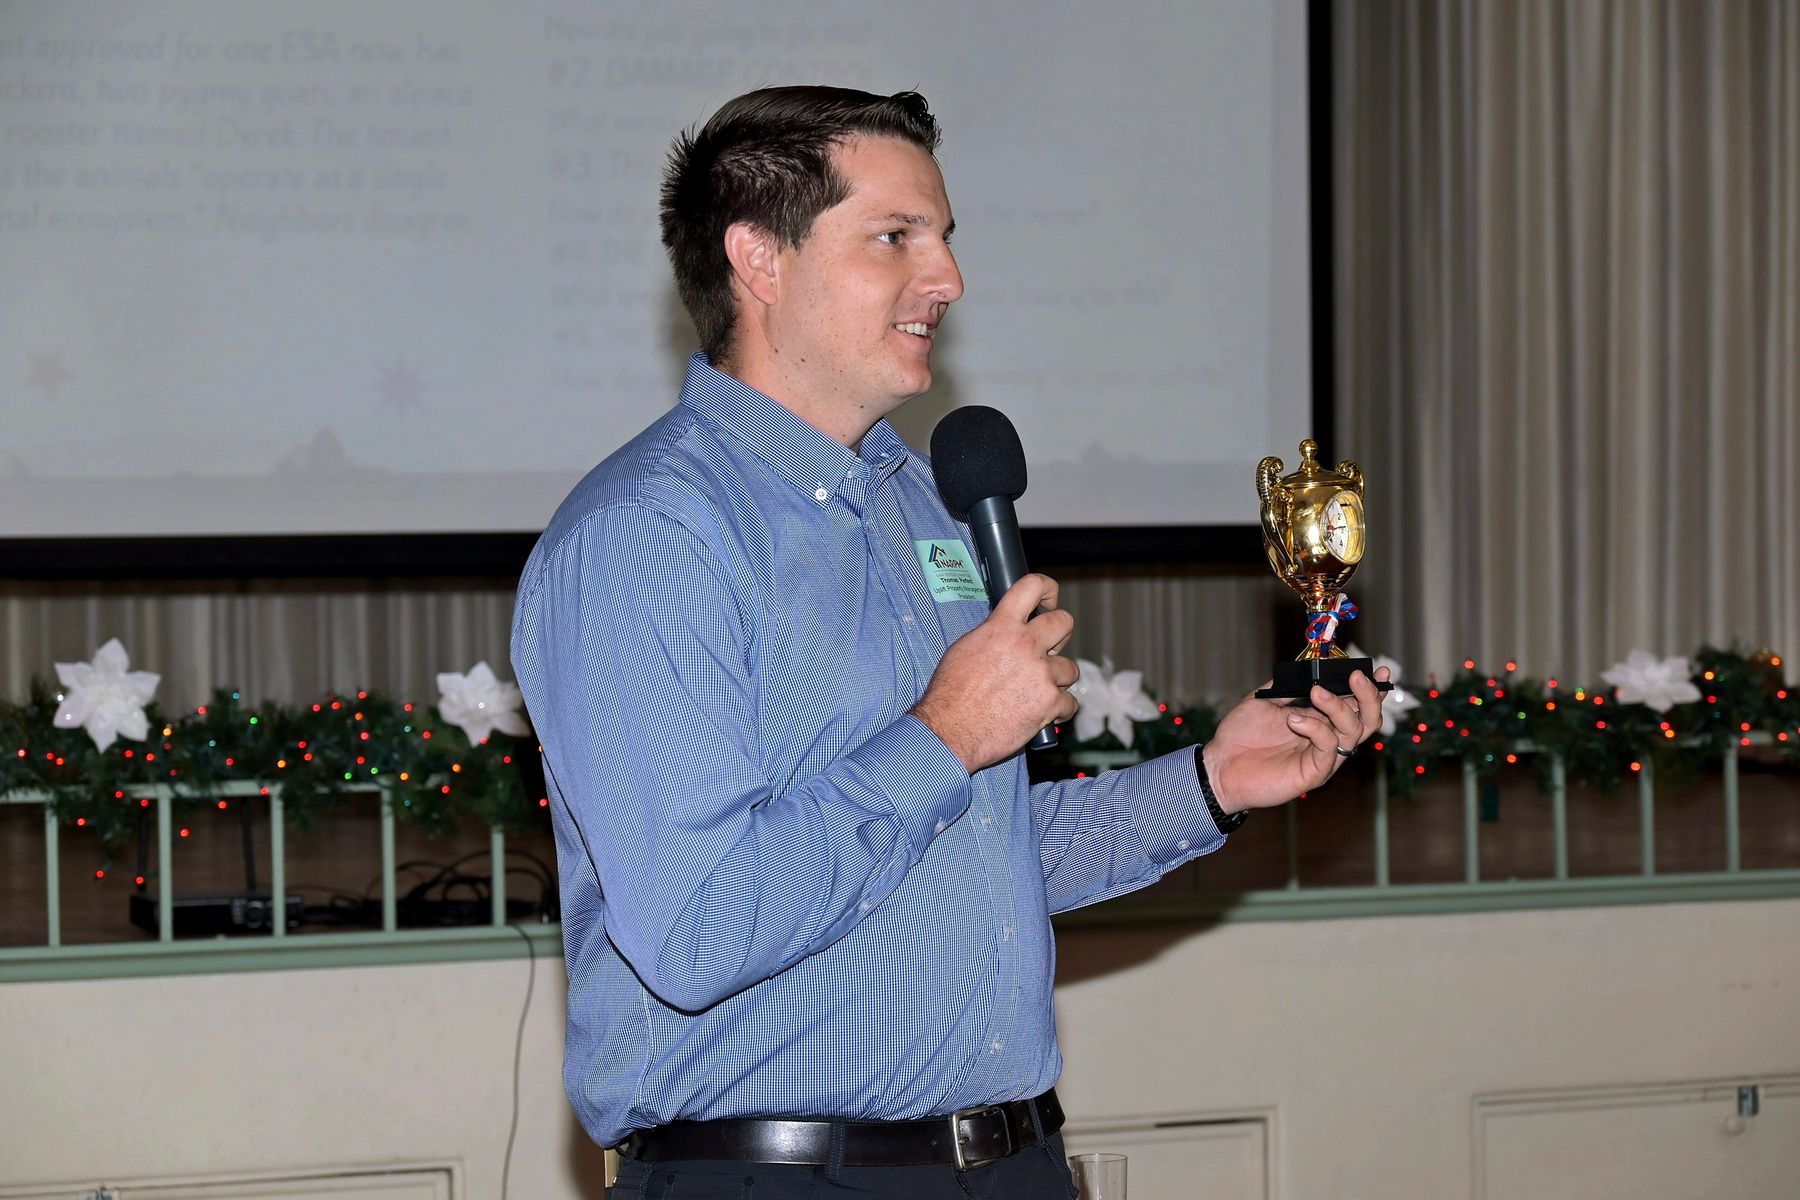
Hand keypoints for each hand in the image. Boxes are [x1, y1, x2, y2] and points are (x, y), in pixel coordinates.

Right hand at [910, 573, 1079, 772]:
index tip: (1048, 601)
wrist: (951, 730)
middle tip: (1049, 649)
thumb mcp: (964, 648)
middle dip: (1060, 635)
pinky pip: (1070, 703)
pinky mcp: (1050, 703)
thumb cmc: (950, 694)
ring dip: (1058, 679)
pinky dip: (1059, 710)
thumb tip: (1006, 631)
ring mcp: (1041, 673)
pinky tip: (1044, 713)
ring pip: (1071, 669)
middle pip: (1064, 622)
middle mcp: (1026, 645)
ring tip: (1038, 691)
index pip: (1032, 586)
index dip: (1047, 589)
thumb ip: (992, 634)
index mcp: (1002, 627)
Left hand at [1204, 666, 1390, 813]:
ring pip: (1353, 732)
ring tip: (1315, 692)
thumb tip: (1307, 666)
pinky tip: (1294, 719)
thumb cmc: (1239, 735)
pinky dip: (1316, 728)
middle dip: (1368, 697)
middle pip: (1367, 720)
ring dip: (1338, 707)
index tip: (1379, 670)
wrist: (1219, 765)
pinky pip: (1329, 749)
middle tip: (1355, 677)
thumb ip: (1286, 685)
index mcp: (1319, 720)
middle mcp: (1327, 738)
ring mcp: (1323, 757)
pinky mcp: (1314, 773)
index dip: (1370, 689)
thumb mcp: (1263, 700)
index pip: (1355, 705)